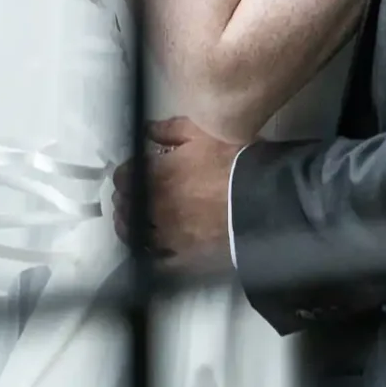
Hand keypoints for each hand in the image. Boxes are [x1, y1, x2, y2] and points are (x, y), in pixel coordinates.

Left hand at [111, 117, 242, 261]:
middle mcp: (154, 206)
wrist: (262, 198)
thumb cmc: (232, 159)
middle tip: (132, 194)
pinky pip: (156, 257)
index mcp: (155, 174)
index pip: (122, 176)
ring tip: (136, 220)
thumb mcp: (202, 132)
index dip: (125, 172)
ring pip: (135, 233)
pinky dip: (149, 251)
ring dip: (130, 224)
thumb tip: (147, 130)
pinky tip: (151, 246)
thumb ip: (170, 129)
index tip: (132, 170)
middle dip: (125, 198)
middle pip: (124, 206)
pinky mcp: (183, 255)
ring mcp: (167, 234)